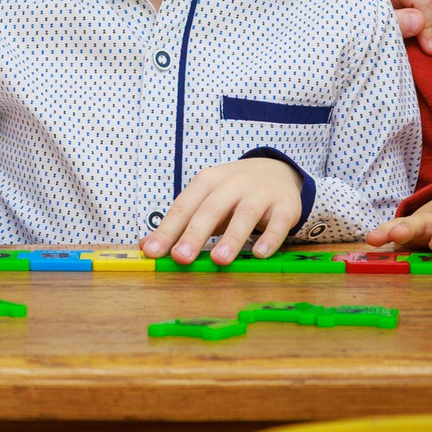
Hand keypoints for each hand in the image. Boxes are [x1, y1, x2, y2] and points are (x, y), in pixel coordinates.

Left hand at [145, 156, 305, 264]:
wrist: (275, 171)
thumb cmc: (231, 193)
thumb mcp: (205, 200)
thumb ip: (179, 224)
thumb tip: (146, 248)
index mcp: (207, 181)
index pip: (184, 206)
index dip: (167, 230)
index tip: (152, 252)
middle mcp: (232, 184)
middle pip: (211, 209)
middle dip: (195, 234)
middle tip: (181, 258)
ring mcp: (260, 194)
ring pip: (244, 215)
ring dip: (232, 238)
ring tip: (219, 260)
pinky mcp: (284, 206)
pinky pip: (278, 223)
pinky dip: (270, 238)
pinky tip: (260, 255)